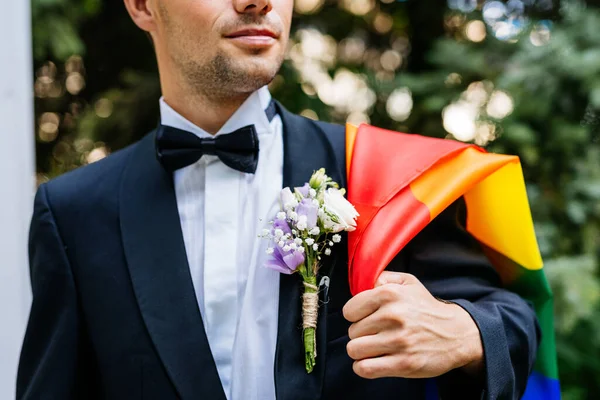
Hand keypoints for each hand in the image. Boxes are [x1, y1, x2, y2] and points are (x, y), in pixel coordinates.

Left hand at [342, 271, 483, 379]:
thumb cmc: (427, 308)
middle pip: (352, 332)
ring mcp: (398, 341)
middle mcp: (392, 316)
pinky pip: (365, 368)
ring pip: (354, 350)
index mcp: (389, 294)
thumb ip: (382, 278)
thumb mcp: (408, 282)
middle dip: (361, 334)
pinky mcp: (403, 364)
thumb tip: (362, 284)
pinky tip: (373, 361)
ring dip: (361, 351)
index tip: (365, 318)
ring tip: (373, 348)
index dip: (355, 316)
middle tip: (376, 333)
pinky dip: (364, 367)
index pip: (349, 310)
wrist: (457, 333)